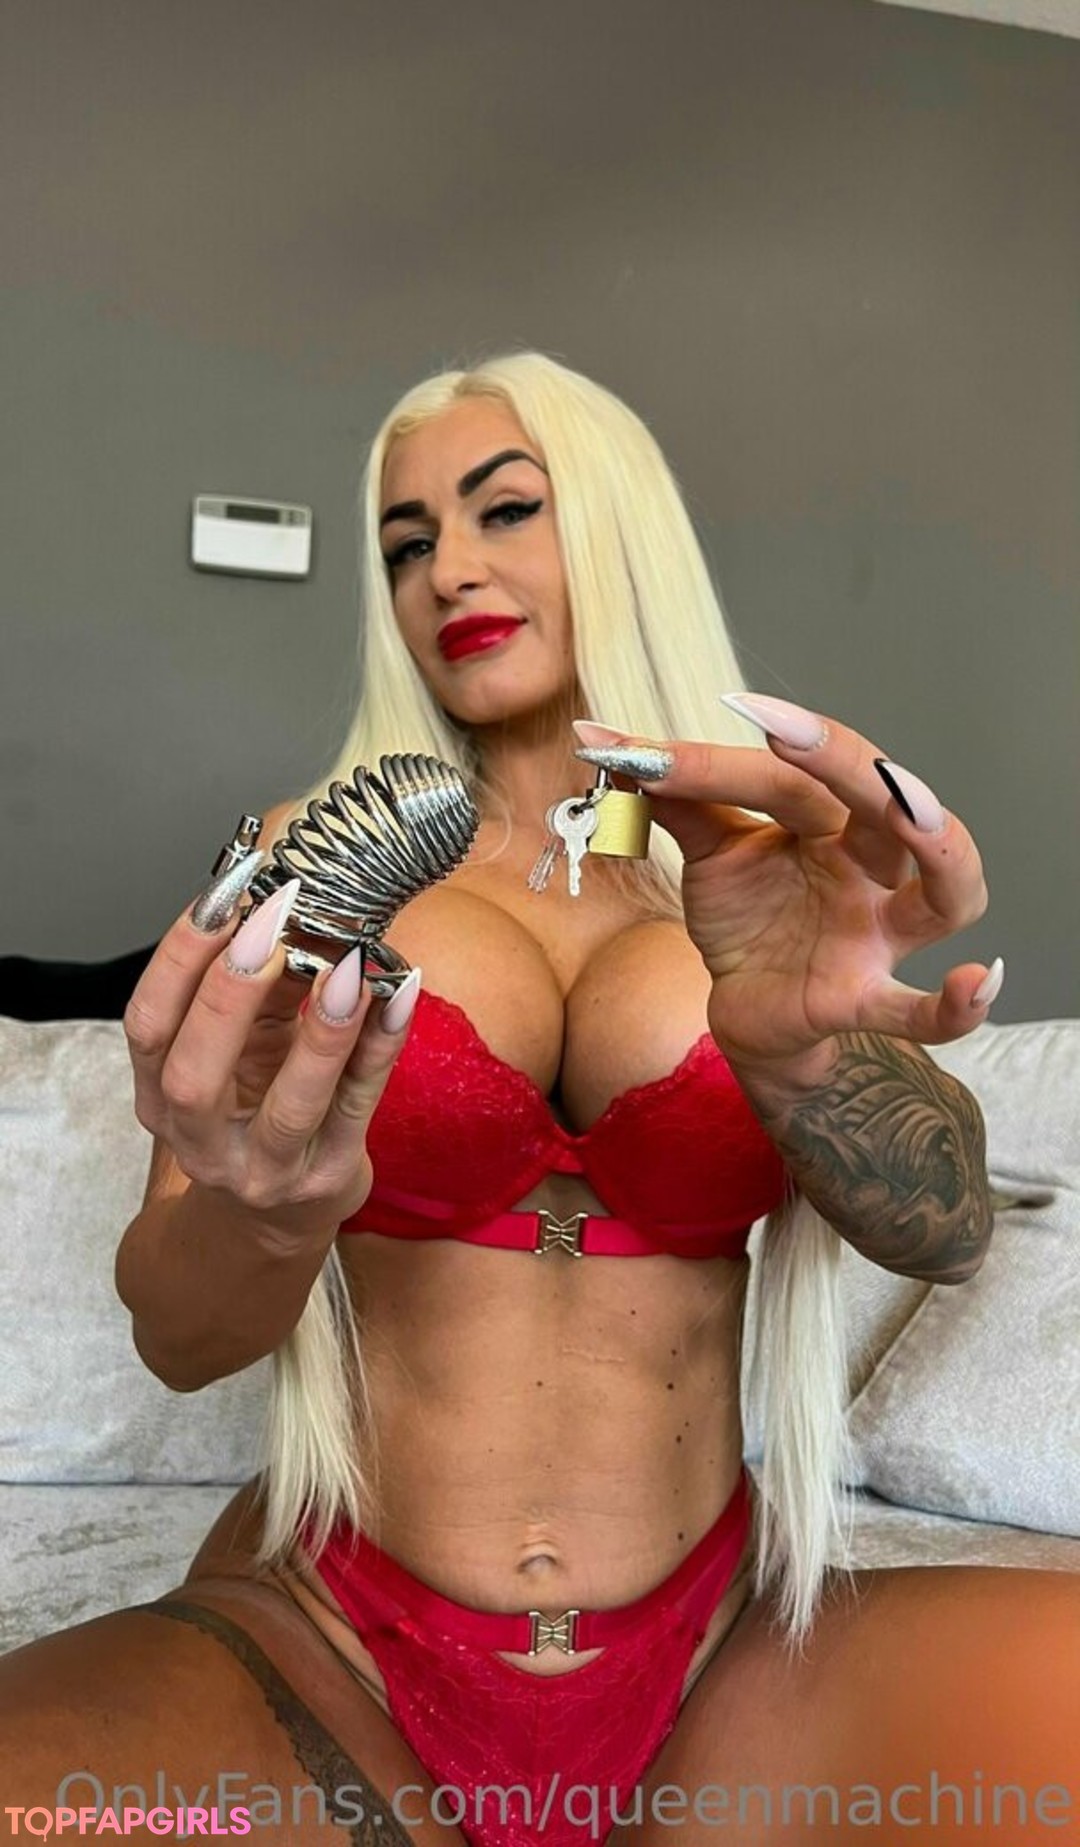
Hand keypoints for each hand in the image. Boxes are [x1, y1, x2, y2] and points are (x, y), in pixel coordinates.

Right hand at [123, 860, 419, 1239]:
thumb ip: (253, 989)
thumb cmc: (250, 1109)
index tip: (221, 896)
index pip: (149, 1028)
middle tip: (268, 926)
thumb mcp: (236, 1048)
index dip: (178, 959)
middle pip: (193, 1077)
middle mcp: (202, 1143)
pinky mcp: (330, 1176)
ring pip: (289, 1107)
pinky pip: (360, 1105)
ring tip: (346, 967)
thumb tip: (290, 907)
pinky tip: (399, 992)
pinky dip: (382, 1046)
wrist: (275, 1217)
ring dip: (320, 1032)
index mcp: (160, 1099)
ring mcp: (268, 1169)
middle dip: (227, 994)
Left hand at [575, 697, 999, 1069]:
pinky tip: (980, 982)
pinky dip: (956, 1007)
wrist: (745, 1010)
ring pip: (946, 893)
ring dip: (943, 851)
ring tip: (918, 817)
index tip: (650, 749)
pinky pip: (919, 1009)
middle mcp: (868, 868)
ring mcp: (875, 933)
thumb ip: (671, 797)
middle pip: (884, 807)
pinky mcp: (862, 1000)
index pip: (788, 780)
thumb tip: (603, 736)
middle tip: (789, 735)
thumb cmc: (747, 918)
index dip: (725, 762)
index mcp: (828, 822)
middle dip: (846, 765)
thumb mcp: (709, 853)